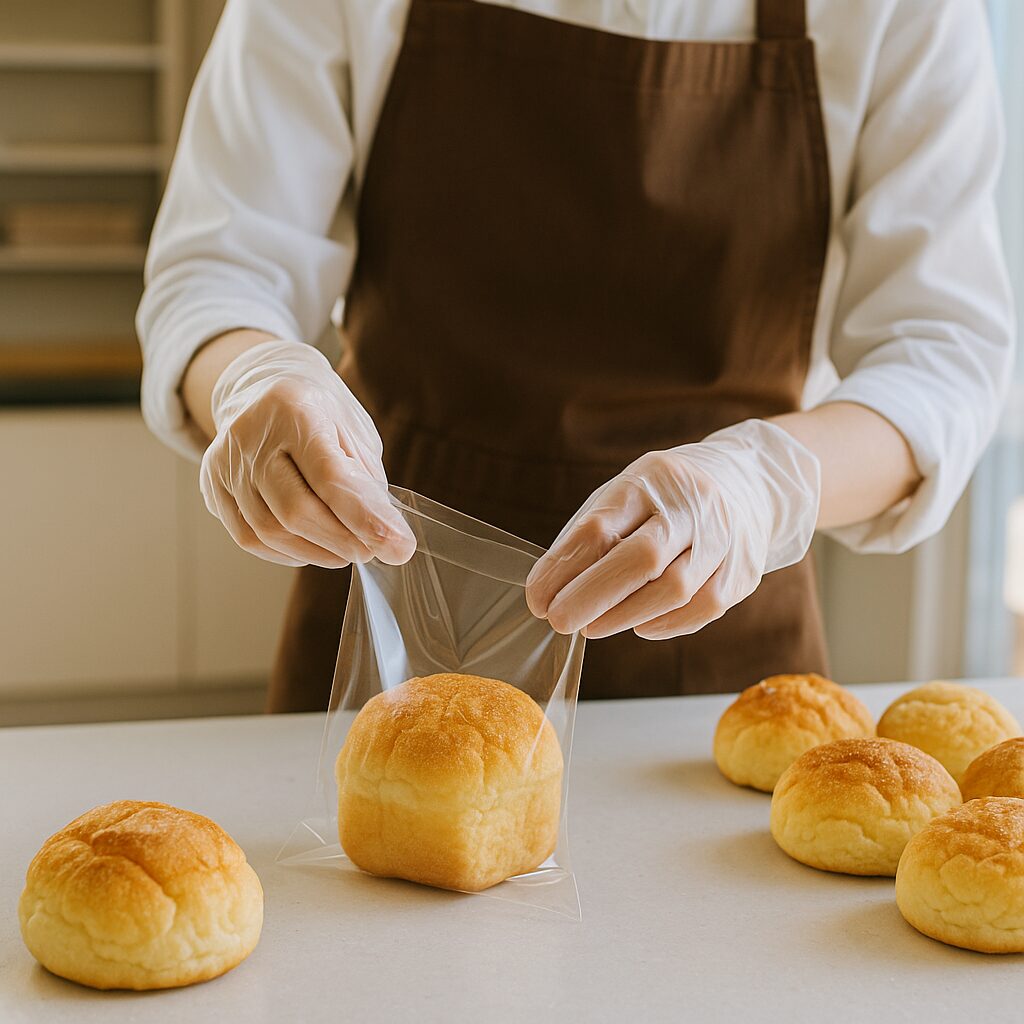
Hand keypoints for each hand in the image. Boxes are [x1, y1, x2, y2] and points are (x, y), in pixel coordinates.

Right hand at [199, 339, 415, 567]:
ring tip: (347, 550)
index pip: (331, 478)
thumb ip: (365, 481)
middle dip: (342, 541)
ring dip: (317, 552)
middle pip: (295, 510)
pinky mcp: (213, 485)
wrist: (266, 391)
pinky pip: (249, 536)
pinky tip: (311, 548)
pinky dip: (286, 552)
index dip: (366, 519)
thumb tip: (383, 535)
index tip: (398, 548)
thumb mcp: (354, 433)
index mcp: (296, 409)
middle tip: (372, 551)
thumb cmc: (322, 415)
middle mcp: (253, 434)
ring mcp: (227, 461)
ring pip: (271, 530)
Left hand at [524, 420, 819, 638]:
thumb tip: (547, 592)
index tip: (537, 598)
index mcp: (649, 481)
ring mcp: (724, 538)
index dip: (564, 567)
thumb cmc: (662, 500)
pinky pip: (702, 608)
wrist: (746, 485)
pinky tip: (638, 625)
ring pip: (674, 589)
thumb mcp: (622, 498)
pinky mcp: (742, 571)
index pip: (602, 526)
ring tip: (591, 627)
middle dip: (593, 595)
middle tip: (559, 622)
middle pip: (642, 557)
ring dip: (624, 615)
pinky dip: (664, 624)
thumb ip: (588, 539)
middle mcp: (691, 505)